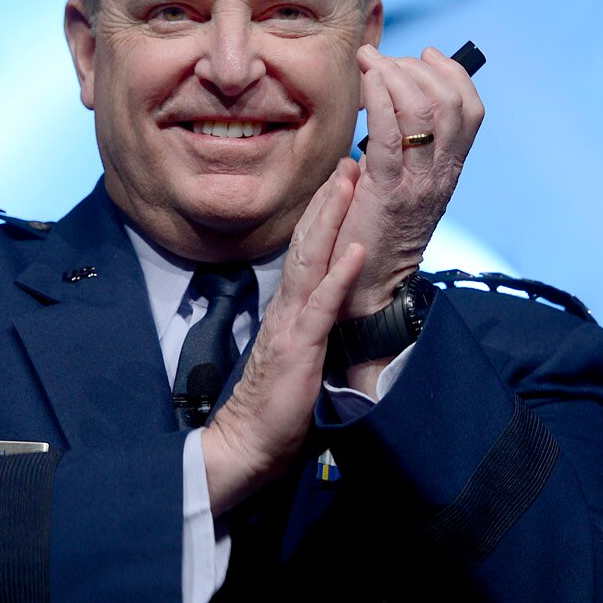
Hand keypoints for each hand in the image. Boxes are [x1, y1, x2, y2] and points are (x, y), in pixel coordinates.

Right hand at [201, 160, 365, 513]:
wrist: (247, 444)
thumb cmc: (276, 406)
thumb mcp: (301, 356)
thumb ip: (312, 328)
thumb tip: (329, 310)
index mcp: (290, 308)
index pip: (308, 250)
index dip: (325, 213)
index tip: (342, 178)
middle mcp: (288, 306)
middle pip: (309, 241)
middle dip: (330, 197)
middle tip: (349, 158)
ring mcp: (292, 324)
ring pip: (313, 259)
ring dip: (333, 218)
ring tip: (351, 182)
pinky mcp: (299, 348)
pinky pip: (322, 307)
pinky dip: (340, 276)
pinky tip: (355, 249)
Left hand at [334, 44, 483, 319]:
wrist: (367, 287)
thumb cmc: (374, 231)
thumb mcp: (401, 183)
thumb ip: (404, 147)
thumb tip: (389, 102)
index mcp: (449, 170)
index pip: (471, 110)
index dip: (452, 73)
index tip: (425, 54)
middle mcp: (441, 174)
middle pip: (450, 102)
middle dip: (416, 67)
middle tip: (384, 60)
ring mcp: (417, 183)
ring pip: (424, 110)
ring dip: (395, 74)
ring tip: (370, 64)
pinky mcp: (387, 191)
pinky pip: (389, 132)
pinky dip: (380, 97)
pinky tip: (367, 81)